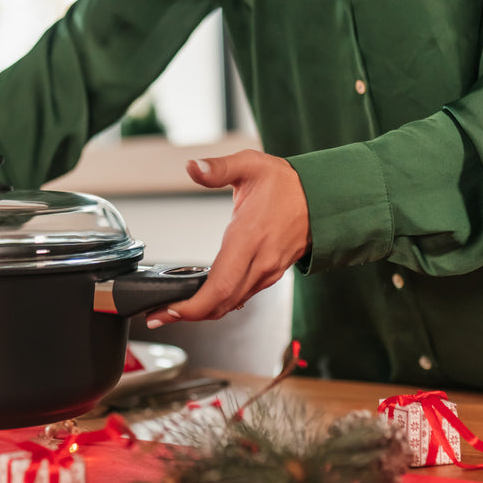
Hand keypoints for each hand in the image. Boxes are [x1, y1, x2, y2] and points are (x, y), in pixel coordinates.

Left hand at [145, 149, 309, 326]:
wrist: (325, 197)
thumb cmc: (288, 183)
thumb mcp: (251, 165)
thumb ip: (218, 168)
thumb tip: (192, 167)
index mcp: (250, 237)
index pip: (221, 285)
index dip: (194, 305)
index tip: (168, 309)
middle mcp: (260, 261)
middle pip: (223, 303)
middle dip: (187, 315)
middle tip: (158, 316)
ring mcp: (267, 271)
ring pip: (232, 303)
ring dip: (202, 312)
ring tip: (170, 311)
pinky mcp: (269, 274)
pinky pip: (241, 296)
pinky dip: (218, 303)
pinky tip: (199, 301)